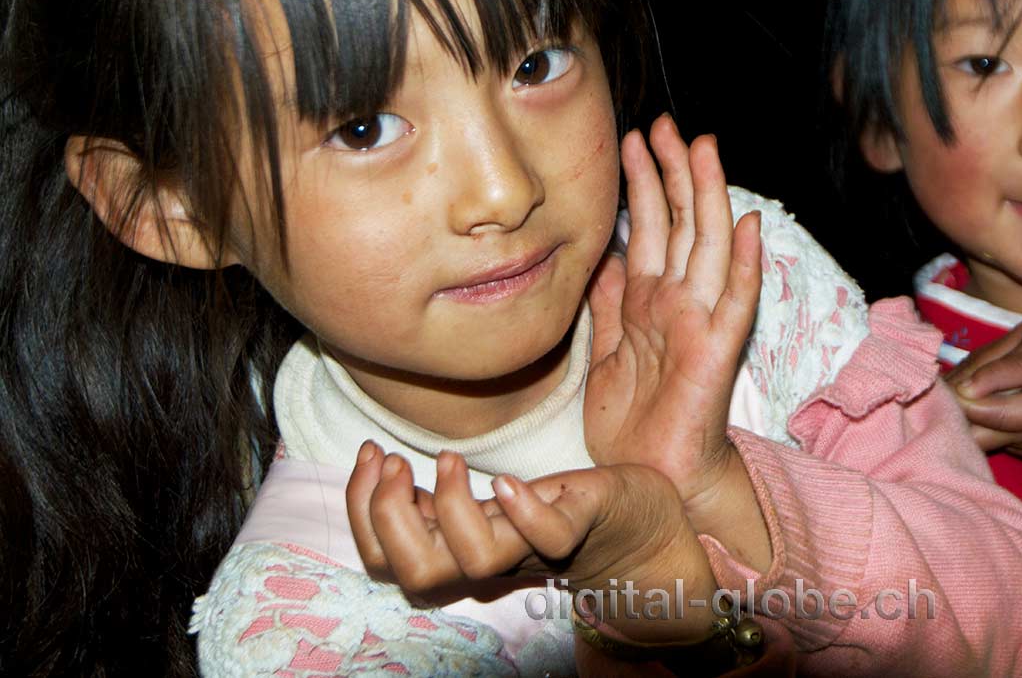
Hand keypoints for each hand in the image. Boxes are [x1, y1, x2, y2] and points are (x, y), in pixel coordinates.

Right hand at [346, 441, 720, 641]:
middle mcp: (497, 557)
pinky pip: (551, 534)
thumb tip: (386, 471)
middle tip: (393, 460)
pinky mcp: (588, 524)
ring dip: (449, 507)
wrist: (658, 540)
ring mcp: (540, 544)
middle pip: (415, 570)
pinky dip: (524, 512)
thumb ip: (449, 500)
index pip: (388, 555)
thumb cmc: (575, 515)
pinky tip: (508, 482)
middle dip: (385, 515)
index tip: (368, 453)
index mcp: (468, 547)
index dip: (361, 511)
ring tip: (450, 458)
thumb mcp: (500, 501)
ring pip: (474, 561)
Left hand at [585, 116, 764, 546]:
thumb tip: (608, 253)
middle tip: (667, 123)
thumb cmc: (635, 424)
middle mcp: (679, 302)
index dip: (645, 181)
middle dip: (674, 171)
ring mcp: (702, 323)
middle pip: (682, 223)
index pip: (652, 226)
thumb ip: (609, 303)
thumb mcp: (607, 354)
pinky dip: (744, 265)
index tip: (634, 138)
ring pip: (708, 247)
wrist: (656, 479)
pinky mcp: (717, 353)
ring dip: (708, 197)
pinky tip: (749, 227)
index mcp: (650, 300)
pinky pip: (735, 303)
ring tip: (705, 149)